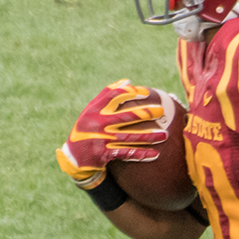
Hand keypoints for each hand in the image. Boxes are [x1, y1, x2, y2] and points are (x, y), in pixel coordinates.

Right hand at [55, 80, 175, 189]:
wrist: (74, 156)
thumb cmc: (87, 129)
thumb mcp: (92, 111)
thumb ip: (107, 96)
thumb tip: (128, 81)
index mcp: (95, 110)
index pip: (114, 96)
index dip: (132, 93)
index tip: (148, 93)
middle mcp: (98, 123)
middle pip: (126, 116)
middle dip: (146, 114)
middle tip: (162, 112)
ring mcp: (102, 139)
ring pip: (130, 137)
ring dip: (149, 136)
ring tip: (165, 135)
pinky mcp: (104, 155)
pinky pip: (127, 154)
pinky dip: (141, 155)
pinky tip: (155, 155)